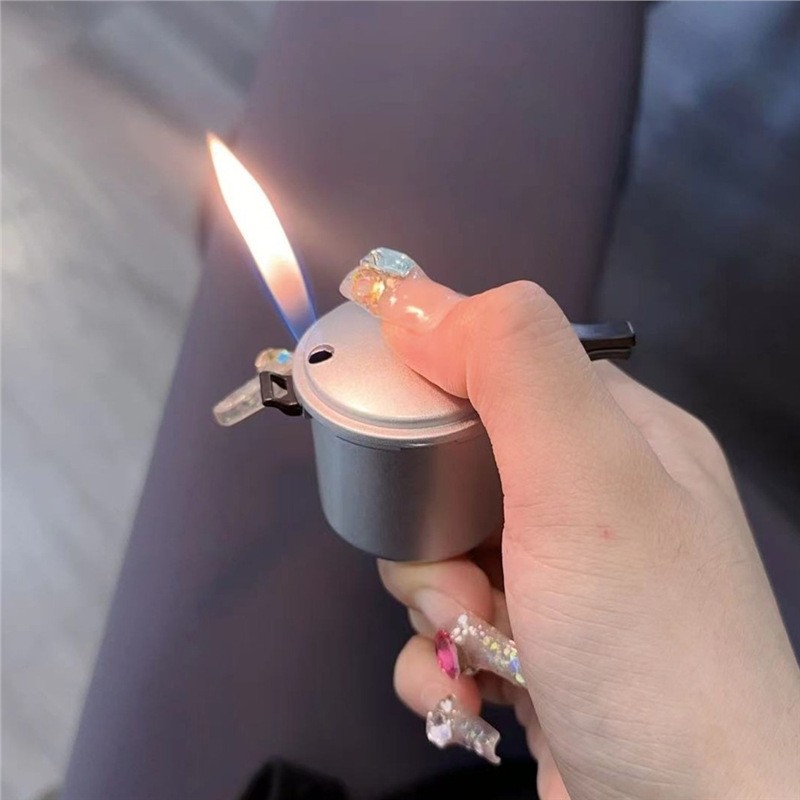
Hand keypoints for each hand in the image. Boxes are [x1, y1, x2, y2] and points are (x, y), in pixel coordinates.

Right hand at [342, 266, 799, 799]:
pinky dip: (436, 661)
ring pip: (437, 553)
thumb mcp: (587, 474)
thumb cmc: (643, 633)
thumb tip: (413, 295)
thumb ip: (511, 365)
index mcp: (617, 436)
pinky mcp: (527, 655)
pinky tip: (467, 694)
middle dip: (429, 526)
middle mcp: (591, 505)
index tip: (387, 422)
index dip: (436, 384)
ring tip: (475, 644)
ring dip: (432, 602)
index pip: (501, 368)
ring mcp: (559, 586)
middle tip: (456, 575)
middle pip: (454, 470)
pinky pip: (443, 629)